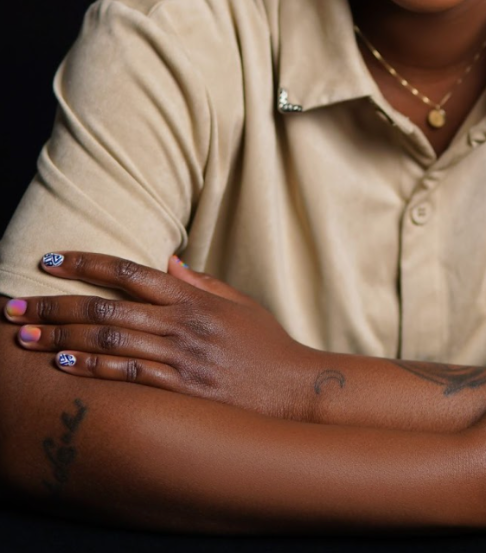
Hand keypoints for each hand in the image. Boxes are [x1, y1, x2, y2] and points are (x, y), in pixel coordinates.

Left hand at [3, 252, 314, 419]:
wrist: (295, 387)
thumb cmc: (267, 344)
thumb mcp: (238, 302)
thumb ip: (200, 282)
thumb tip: (166, 261)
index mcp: (192, 297)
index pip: (128, 271)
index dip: (85, 262)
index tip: (49, 259)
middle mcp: (181, 322)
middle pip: (106, 308)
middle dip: (56, 306)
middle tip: (16, 305)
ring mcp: (180, 356)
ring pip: (109, 342)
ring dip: (63, 339)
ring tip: (27, 337)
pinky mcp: (180, 389)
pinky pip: (128, 376)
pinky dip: (93, 370)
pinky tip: (64, 367)